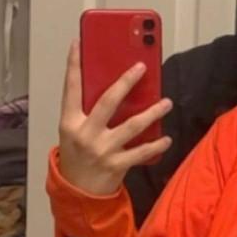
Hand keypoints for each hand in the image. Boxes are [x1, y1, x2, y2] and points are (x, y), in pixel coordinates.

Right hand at [58, 39, 172, 194]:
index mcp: (70, 122)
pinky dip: (156, 145)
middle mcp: (85, 134)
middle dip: (126, 82)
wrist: (78, 192)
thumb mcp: (75, 132)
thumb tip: (115, 88)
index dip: (73, 65)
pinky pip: (141, 152)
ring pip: (132, 125)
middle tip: (142, 67)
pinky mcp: (116, 165)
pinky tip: (166, 138)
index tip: (79, 44)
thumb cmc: (78, 156)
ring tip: (166, 102)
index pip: (71, 88)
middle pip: (108, 101)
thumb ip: (89, 112)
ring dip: (152, 112)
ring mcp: (101, 150)